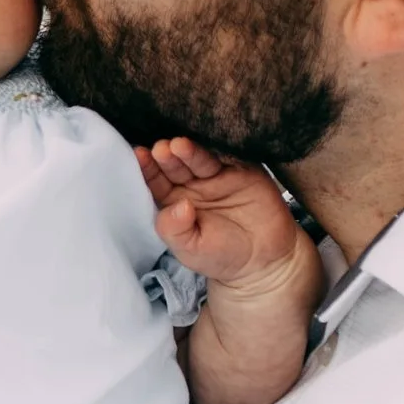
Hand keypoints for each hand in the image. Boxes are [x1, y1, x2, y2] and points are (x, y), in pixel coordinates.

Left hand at [138, 138, 307, 290]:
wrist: (263, 262)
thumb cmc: (220, 257)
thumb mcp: (190, 250)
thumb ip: (175, 230)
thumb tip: (179, 205)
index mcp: (174, 201)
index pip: (156, 181)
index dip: (148, 169)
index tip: (140, 156)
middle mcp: (193, 184)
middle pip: (176, 166)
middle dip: (168, 157)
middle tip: (162, 149)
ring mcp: (218, 175)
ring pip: (200, 159)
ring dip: (190, 152)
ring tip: (179, 146)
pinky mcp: (243, 171)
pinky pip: (231, 157)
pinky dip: (221, 149)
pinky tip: (212, 141)